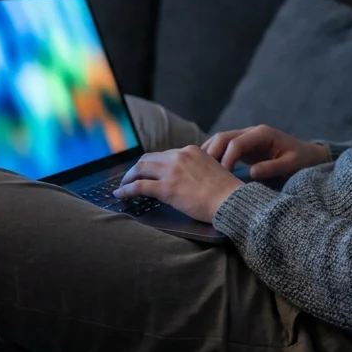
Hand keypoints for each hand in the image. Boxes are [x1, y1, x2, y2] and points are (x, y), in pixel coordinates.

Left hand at [114, 145, 243, 222]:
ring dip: (128, 178)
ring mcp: (172, 171)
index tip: (145, 172)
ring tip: (122, 187)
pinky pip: (139, 186)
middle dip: (136, 169)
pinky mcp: (167, 188)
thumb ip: (195, 168)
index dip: (151, 164)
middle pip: (148, 159)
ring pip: (140, 169)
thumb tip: (182, 178)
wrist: (231, 201)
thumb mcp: (210, 170)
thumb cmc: (225, 192)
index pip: (163, 155)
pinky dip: (126, 190)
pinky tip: (120, 195)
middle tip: (129, 179)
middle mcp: (179, 156)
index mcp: (190, 151)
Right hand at [202, 125, 330, 182]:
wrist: (309, 156)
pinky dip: (214, 155)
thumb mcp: (291, 164)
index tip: (222, 176)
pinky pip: (224, 147)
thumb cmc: (302, 160)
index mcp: (262, 134)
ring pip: (221, 140)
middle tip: (204, 173)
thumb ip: (272, 168)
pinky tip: (206, 169)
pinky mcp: (244, 146)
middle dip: (212, 153)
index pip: (236, 143)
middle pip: (223, 137)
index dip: (226, 158)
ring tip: (200, 171)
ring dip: (209, 153)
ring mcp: (247, 137)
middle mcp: (252, 132)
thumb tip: (251, 173)